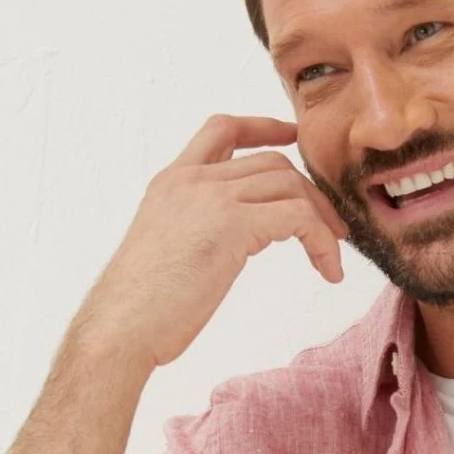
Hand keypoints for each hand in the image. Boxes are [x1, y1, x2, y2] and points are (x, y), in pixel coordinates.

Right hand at [80, 114, 349, 371]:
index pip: (222, 130)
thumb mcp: (167, 249)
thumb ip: (196, 230)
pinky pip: (299, 218)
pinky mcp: (232, 225)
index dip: (263, 127)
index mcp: (172, 180)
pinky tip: (329, 272)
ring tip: (331, 256)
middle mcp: (191, 179)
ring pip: (290, 185)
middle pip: (271, 162)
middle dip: (310, 192)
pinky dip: (323, 243)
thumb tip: (223, 247)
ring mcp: (211, 197)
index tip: (292, 136)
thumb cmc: (139, 306)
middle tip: (331, 229)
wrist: (121, 325)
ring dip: (322, 220)